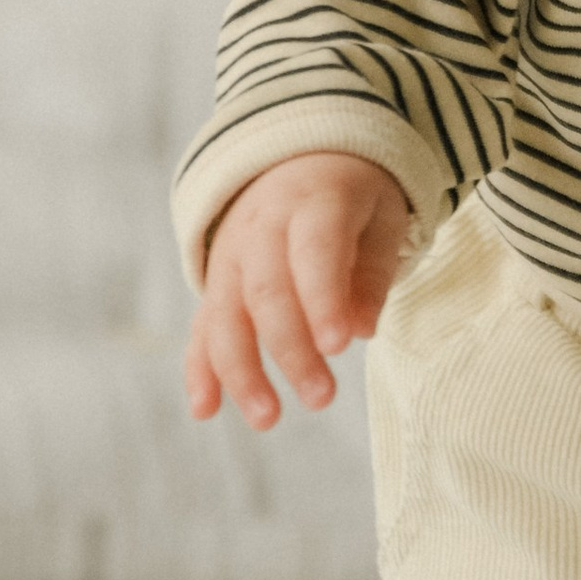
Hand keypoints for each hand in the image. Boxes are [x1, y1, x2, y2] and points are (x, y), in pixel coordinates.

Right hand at [183, 152, 411, 427]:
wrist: (297, 160)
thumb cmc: (352, 198)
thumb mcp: (381, 217)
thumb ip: (374, 271)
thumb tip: (362, 330)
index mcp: (312, 203)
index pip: (313, 252)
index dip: (323, 298)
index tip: (339, 345)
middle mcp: (261, 229)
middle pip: (267, 292)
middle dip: (290, 349)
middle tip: (321, 398)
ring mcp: (231, 258)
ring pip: (227, 316)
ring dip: (242, 371)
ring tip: (267, 418)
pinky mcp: (216, 284)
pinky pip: (202, 327)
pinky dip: (199, 369)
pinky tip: (205, 409)